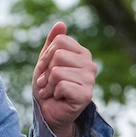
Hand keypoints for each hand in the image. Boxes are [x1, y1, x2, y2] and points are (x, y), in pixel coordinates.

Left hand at [32, 22, 96, 136]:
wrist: (48, 112)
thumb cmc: (47, 87)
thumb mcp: (45, 62)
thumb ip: (52, 42)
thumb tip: (61, 24)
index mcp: (81, 53)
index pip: (59, 41)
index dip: (46, 55)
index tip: (46, 69)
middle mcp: (89, 64)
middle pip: (58, 54)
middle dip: (46, 71)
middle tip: (48, 83)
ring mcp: (90, 79)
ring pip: (58, 71)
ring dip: (48, 84)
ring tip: (52, 91)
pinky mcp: (86, 94)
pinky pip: (61, 85)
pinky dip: (54, 93)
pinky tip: (58, 98)